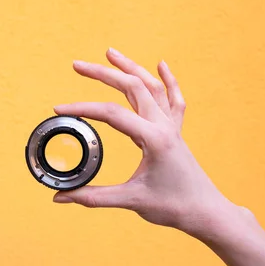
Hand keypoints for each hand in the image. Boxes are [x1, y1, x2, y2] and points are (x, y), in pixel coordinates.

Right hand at [53, 48, 249, 239]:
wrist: (206, 212)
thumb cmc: (173, 207)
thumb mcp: (131, 201)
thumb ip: (93, 197)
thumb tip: (60, 197)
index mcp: (153, 139)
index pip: (111, 114)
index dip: (82, 108)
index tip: (58, 109)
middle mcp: (163, 126)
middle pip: (131, 87)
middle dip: (103, 73)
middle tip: (77, 66)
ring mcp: (172, 127)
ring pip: (151, 86)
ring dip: (130, 67)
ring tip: (110, 53)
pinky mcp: (176, 133)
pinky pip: (173, 99)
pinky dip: (168, 80)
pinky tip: (162, 65)